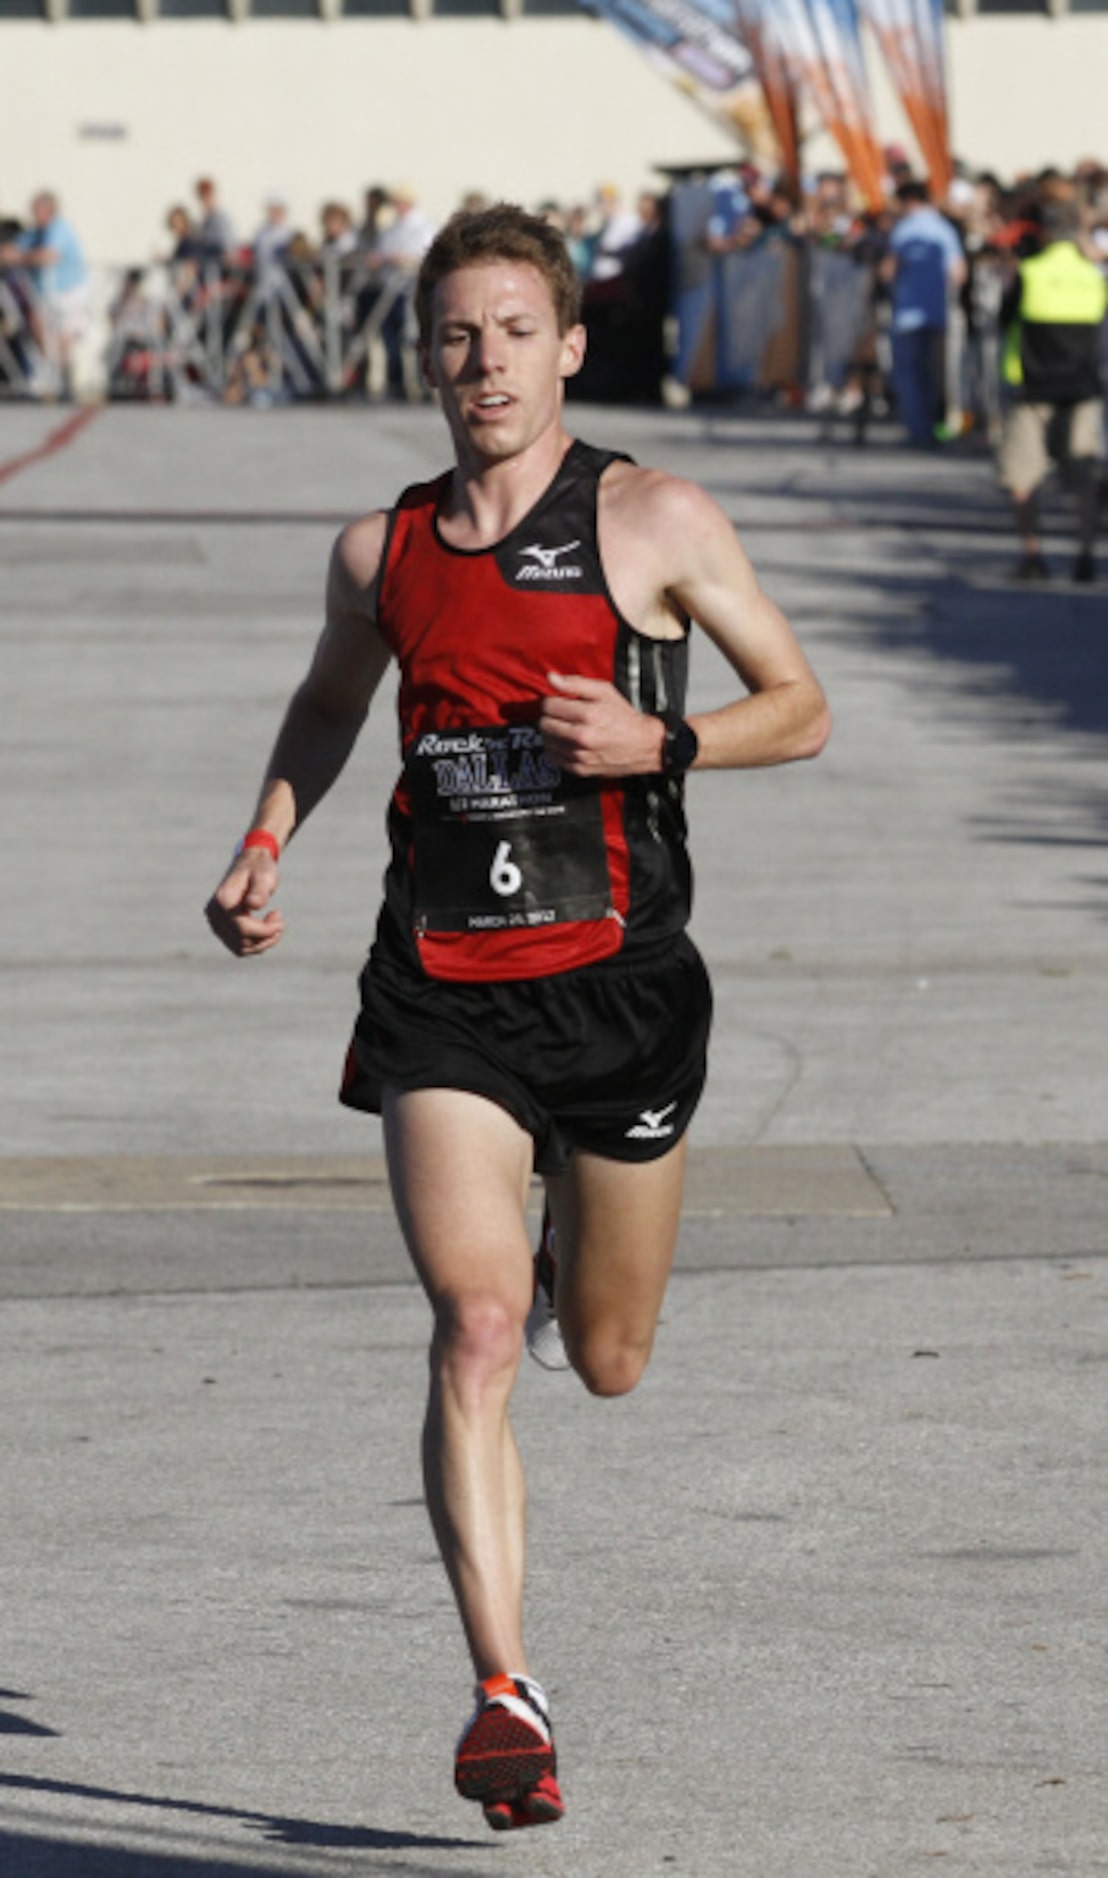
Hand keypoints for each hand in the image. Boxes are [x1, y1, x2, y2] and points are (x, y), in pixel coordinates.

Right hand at [204, 850, 285, 956]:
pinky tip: (266, 928)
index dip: (265, 931)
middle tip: (279, 918)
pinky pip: (239, 947)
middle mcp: (214, 914)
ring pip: (241, 948)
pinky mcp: (221, 928)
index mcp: (223, 900)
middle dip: (266, 936)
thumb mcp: (264, 876)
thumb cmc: (259, 868)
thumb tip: (253, 905)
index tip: (280, 918)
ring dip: (262, 942)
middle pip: (242, 941)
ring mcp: (215, 923)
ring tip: (275, 923)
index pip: (243, 928)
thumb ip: (259, 890)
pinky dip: (256, 943)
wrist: (250, 864)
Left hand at [539, 672, 664, 778]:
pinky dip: (556, 749)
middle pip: (544, 724)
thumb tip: (551, 678)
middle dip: (550, 716)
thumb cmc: (625, 717)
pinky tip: (566, 742)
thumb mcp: (605, 692)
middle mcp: (582, 736)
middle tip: (561, 715)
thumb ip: (575, 683)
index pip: (548, 705)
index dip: (551, 701)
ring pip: (547, 741)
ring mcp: (580, 755)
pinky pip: (553, 758)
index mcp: (588, 714)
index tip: (558, 702)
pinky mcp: (580, 769)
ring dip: (552, 733)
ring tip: (564, 728)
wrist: (644, 746)